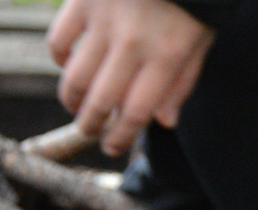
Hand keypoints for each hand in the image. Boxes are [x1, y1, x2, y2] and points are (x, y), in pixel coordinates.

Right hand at [48, 0, 215, 155]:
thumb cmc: (193, 4)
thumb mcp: (200, 43)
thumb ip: (182, 83)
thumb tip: (162, 122)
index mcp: (166, 59)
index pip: (136, 112)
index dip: (121, 137)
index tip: (114, 147)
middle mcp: (132, 45)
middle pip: (102, 100)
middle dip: (92, 126)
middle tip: (91, 133)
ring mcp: (104, 22)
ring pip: (75, 75)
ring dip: (72, 100)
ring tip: (77, 109)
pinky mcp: (83, 1)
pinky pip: (59, 39)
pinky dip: (58, 59)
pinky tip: (67, 68)